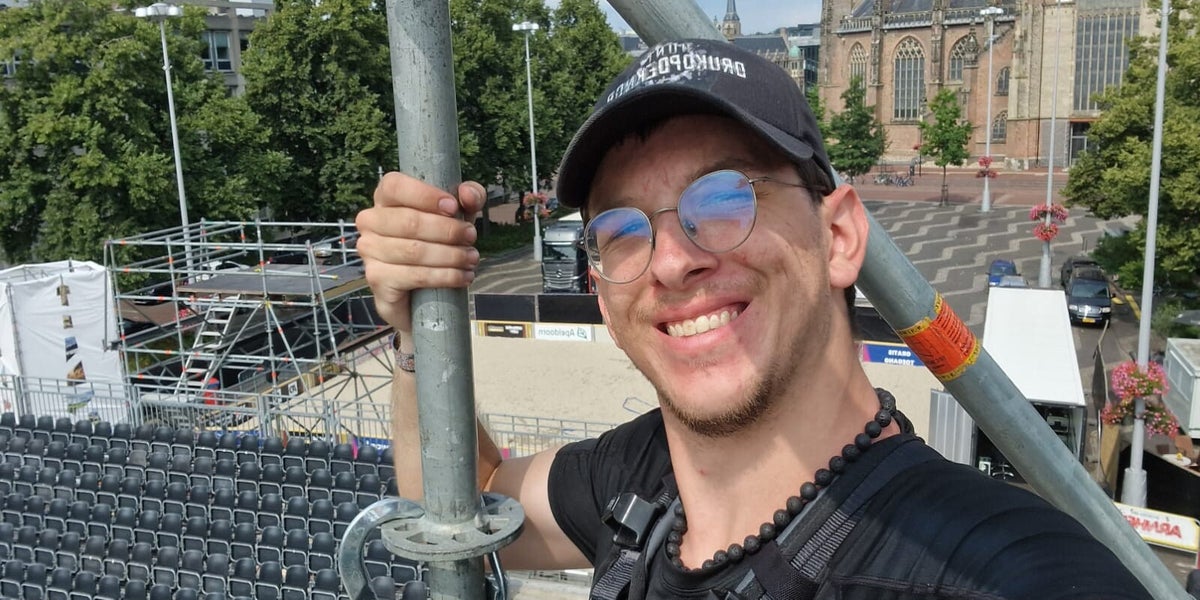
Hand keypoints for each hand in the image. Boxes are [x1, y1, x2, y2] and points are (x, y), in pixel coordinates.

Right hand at [356, 172, 484, 332]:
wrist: (420, 290)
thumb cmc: (437, 240)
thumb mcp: (458, 215)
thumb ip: (469, 197)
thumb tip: (467, 193)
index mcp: (385, 197)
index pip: (395, 186)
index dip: (425, 195)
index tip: (453, 207)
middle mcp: (371, 221)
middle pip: (409, 221)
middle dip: (447, 230)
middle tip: (471, 237)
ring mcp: (369, 250)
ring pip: (413, 251)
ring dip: (450, 256)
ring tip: (471, 258)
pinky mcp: (377, 278)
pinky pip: (413, 276)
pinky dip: (444, 277)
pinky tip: (462, 276)